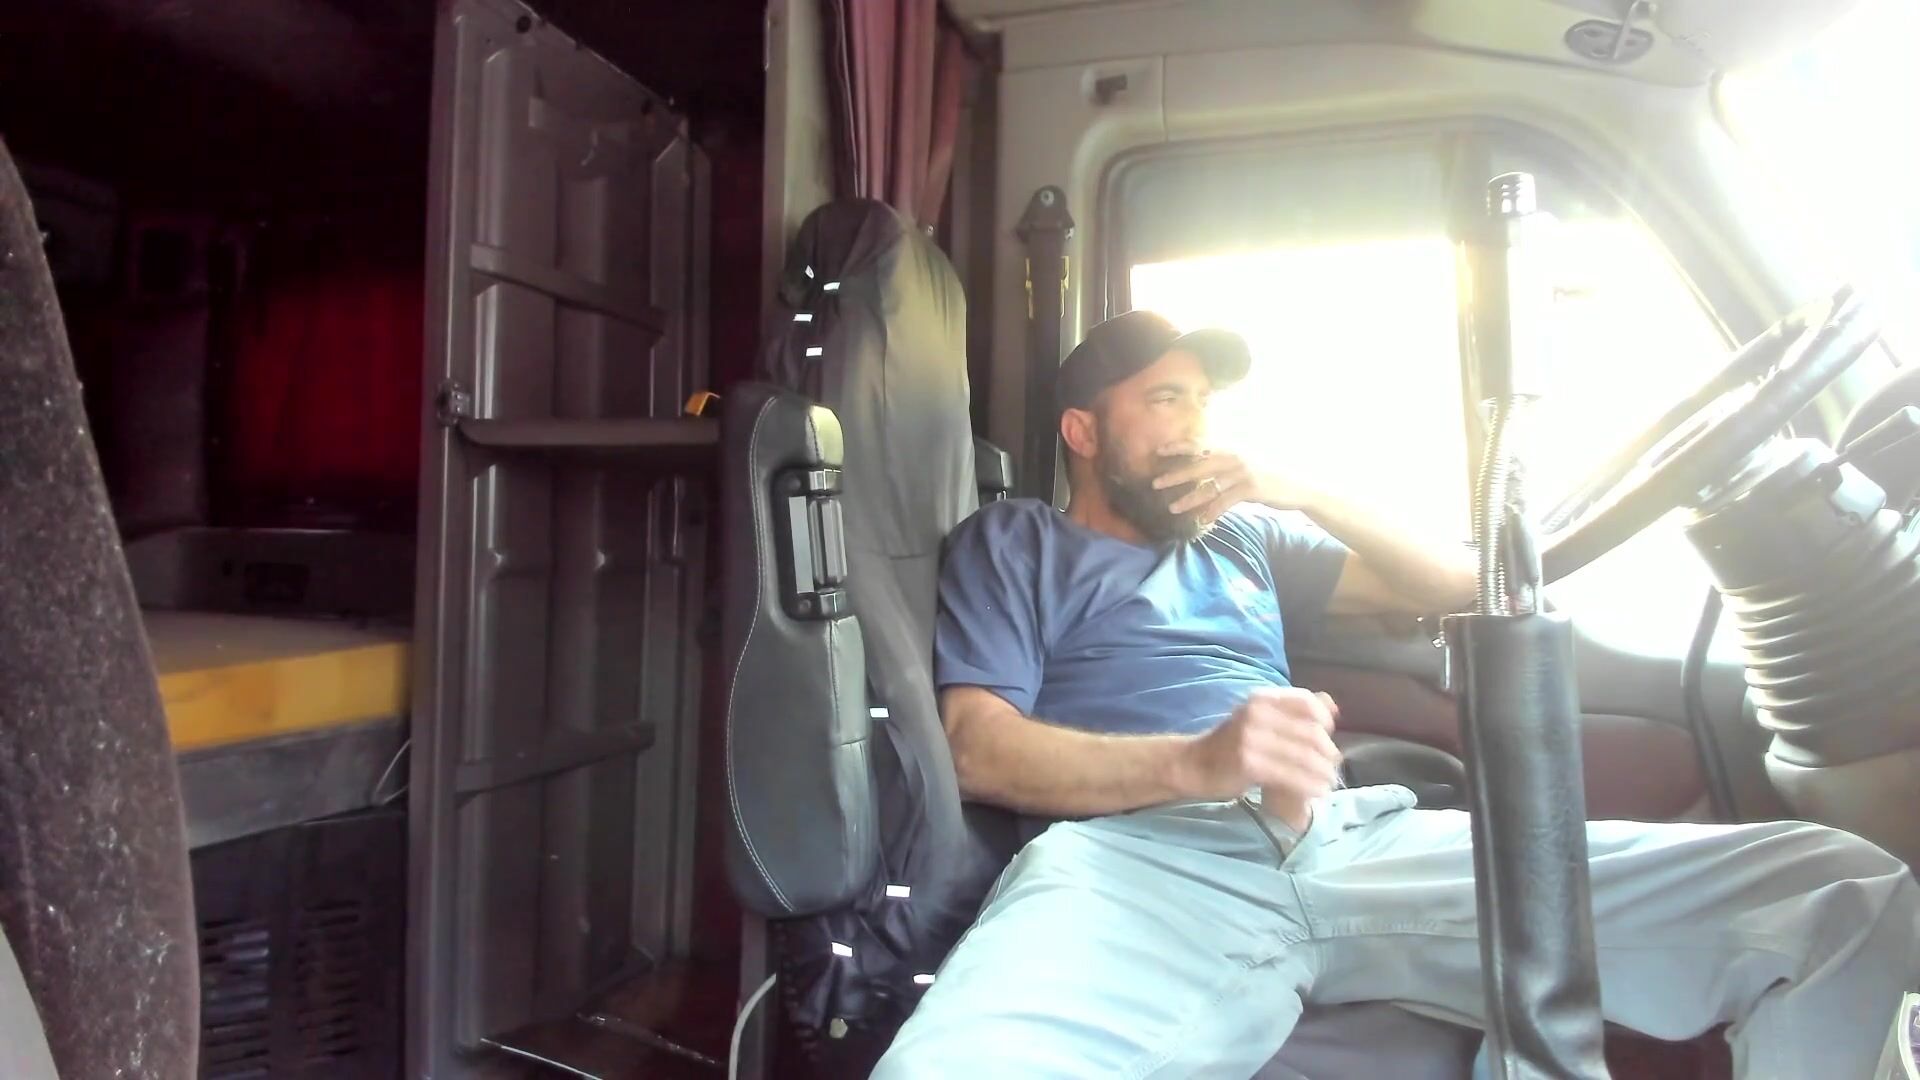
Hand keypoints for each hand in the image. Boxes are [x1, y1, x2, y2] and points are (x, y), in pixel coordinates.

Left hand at [1152, 446, 1320, 525]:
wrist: (1294, 486)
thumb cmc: (1266, 476)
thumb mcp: (1244, 464)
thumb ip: (1223, 463)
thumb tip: (1200, 465)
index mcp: (1230, 449)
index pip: (1199, 445)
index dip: (1179, 447)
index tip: (1158, 451)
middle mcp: (1234, 457)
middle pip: (1199, 466)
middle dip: (1175, 475)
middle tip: (1155, 483)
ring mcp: (1243, 472)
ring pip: (1210, 486)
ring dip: (1190, 499)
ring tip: (1173, 508)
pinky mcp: (1251, 488)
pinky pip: (1226, 501)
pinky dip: (1212, 511)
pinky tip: (1201, 520)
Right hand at [1170, 688, 1341, 831]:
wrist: (1193, 765)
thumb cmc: (1231, 744)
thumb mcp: (1259, 718)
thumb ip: (1293, 711)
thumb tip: (1331, 706)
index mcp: (1261, 698)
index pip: (1306, 703)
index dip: (1324, 720)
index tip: (1329, 737)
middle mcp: (1256, 713)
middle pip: (1310, 732)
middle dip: (1328, 754)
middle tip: (1333, 769)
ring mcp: (1250, 737)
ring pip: (1303, 756)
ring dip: (1323, 773)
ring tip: (1329, 784)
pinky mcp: (1248, 763)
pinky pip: (1290, 775)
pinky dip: (1309, 785)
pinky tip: (1317, 792)